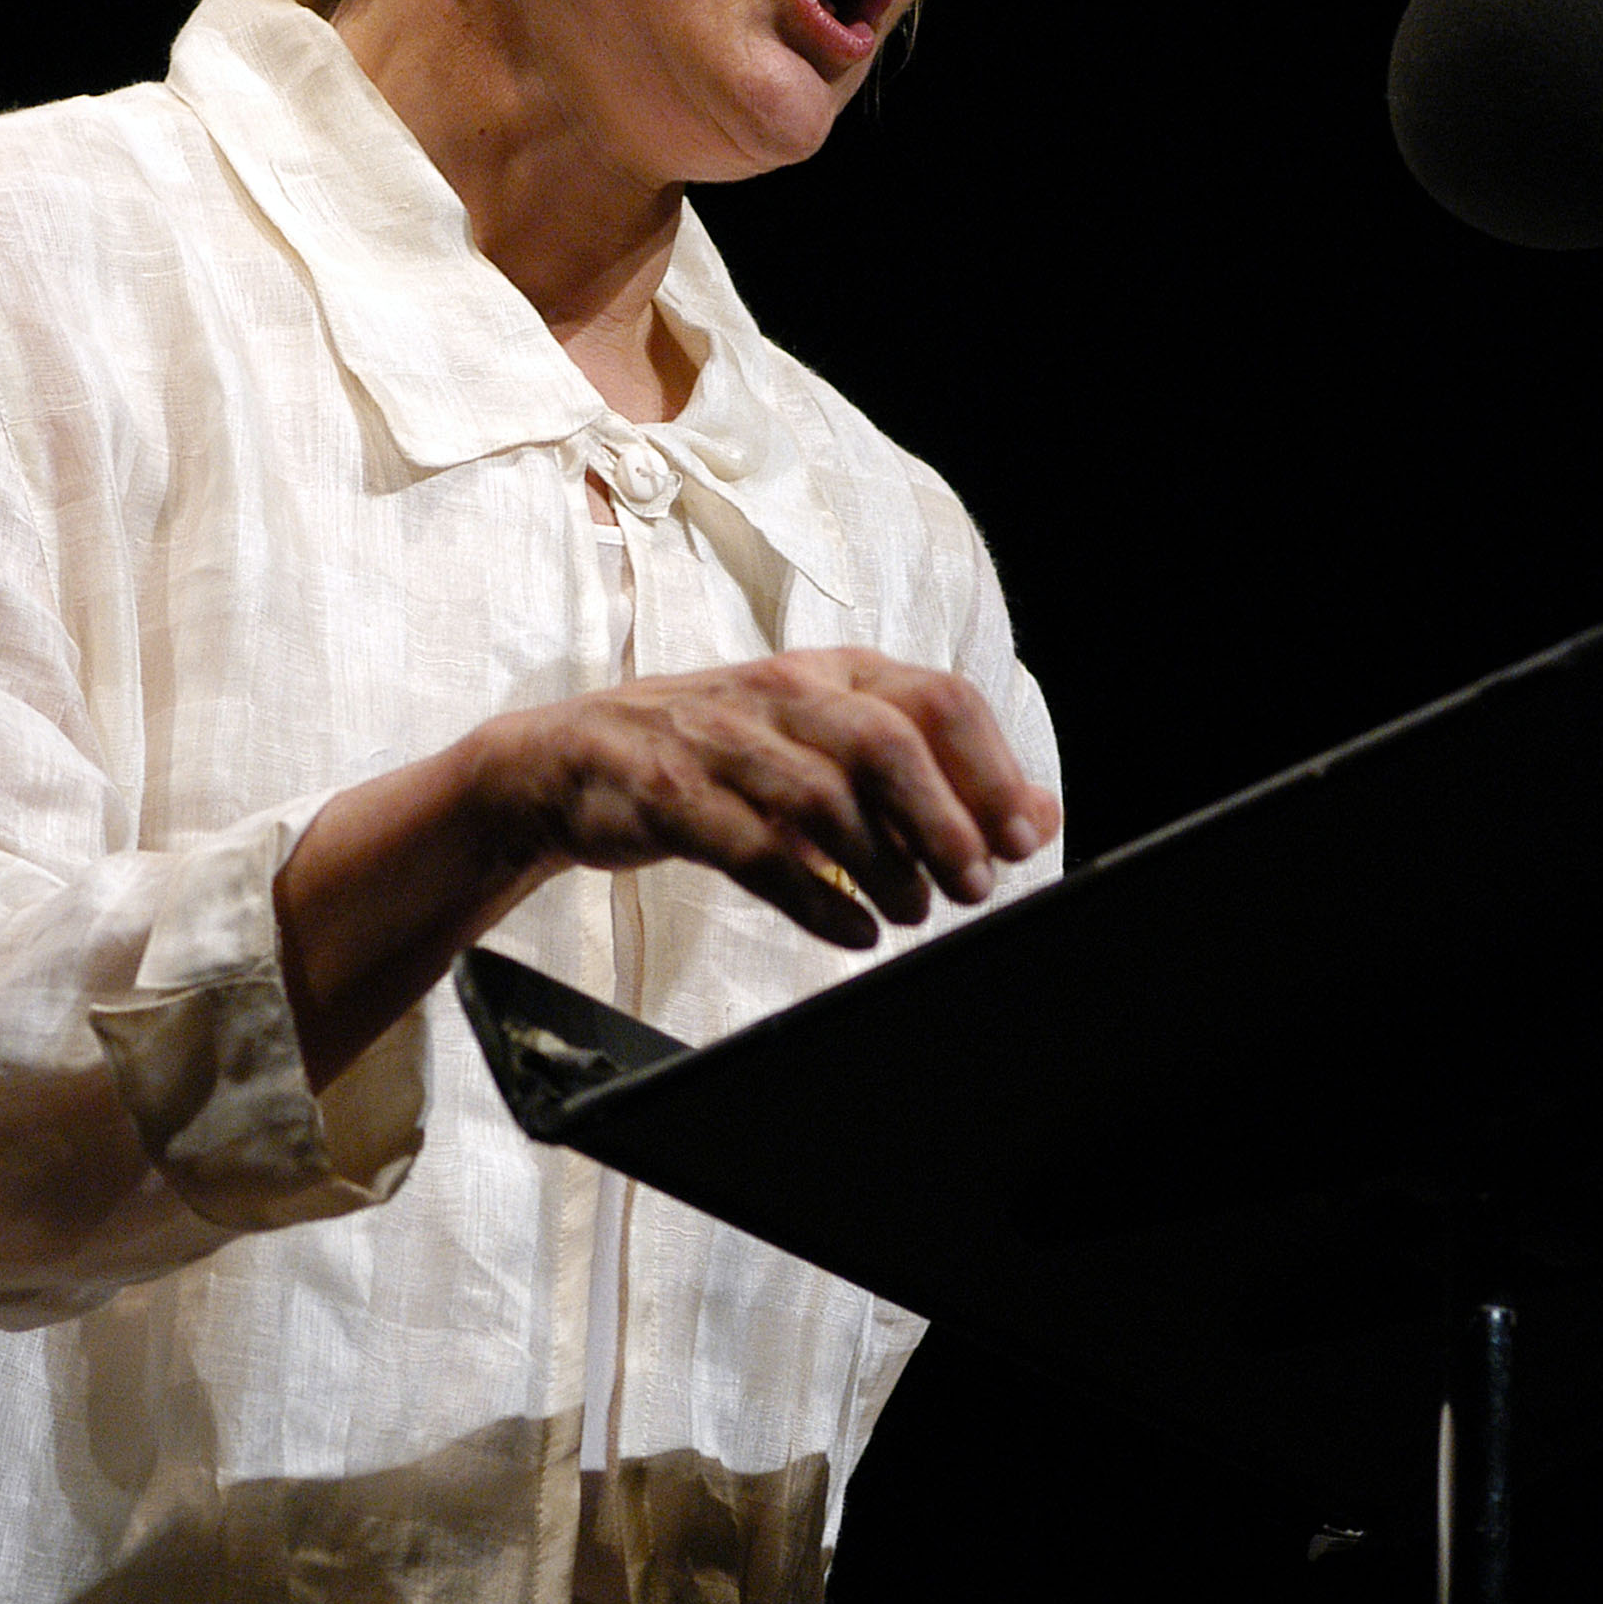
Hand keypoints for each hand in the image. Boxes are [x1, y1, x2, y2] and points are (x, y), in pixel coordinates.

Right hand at [466, 649, 1057, 950]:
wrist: (568, 763)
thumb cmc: (716, 756)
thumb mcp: (821, 744)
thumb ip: (924, 774)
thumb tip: (1034, 817)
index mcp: (829, 672)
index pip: (935, 697)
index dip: (990, 769)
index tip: (1020, 837)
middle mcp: (781, 695)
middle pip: (885, 741)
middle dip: (944, 819)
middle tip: (975, 886)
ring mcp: (720, 743)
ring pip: (822, 795)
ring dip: (884, 864)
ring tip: (914, 914)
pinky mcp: (669, 797)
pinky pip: (754, 851)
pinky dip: (815, 898)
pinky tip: (853, 931)